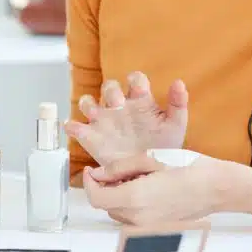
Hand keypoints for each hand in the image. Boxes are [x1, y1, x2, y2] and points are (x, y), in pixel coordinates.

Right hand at [65, 72, 187, 165]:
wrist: (149, 173)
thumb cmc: (163, 147)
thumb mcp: (175, 125)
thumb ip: (178, 104)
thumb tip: (179, 82)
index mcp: (141, 100)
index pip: (135, 79)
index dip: (135, 80)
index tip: (139, 89)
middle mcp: (120, 107)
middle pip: (109, 87)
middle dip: (111, 91)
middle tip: (118, 104)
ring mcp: (104, 121)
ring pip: (87, 102)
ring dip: (88, 104)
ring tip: (96, 114)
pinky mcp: (91, 138)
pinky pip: (75, 127)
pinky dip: (71, 126)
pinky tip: (76, 128)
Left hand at [83, 153, 222, 224]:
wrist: (215, 187)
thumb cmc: (188, 168)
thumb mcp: (149, 158)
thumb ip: (119, 167)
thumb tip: (99, 173)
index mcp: (135, 198)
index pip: (96, 198)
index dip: (88, 184)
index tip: (90, 172)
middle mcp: (138, 218)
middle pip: (106, 205)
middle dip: (105, 187)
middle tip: (117, 169)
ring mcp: (147, 227)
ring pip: (118, 212)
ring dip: (118, 196)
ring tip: (137, 177)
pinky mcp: (155, 228)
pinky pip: (133, 217)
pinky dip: (131, 203)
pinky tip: (147, 188)